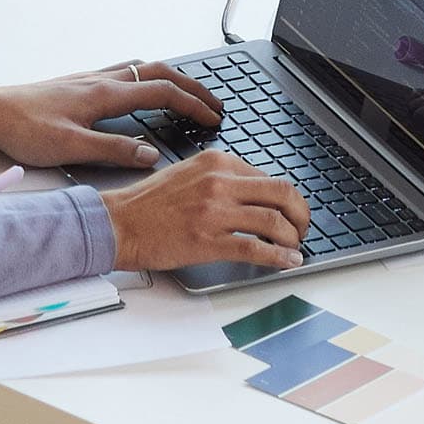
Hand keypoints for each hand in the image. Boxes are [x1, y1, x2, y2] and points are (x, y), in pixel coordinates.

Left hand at [0, 63, 222, 170]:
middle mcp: (103, 79)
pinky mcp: (83, 83)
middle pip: (159, 72)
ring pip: (144, 68)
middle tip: (215, 103)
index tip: (214, 117)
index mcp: (105, 94)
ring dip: (172, 78)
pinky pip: (128, 71)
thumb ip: (113, 150)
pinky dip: (150, 77)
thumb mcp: (71, 148)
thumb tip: (152, 154)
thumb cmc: (26, 130)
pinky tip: (146, 89)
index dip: (192, 104)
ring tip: (190, 94)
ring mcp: (93, 78)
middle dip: (191, 86)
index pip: (161, 92)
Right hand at [104, 150, 310, 277]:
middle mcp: (220, 181)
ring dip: (293, 237)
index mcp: (217, 161)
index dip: (286, 197)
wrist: (120, 223)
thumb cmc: (150, 202)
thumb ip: (221, 177)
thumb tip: (254, 193)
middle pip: (281, 192)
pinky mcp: (209, 241)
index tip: (290, 211)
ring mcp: (215, 211)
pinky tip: (287, 262)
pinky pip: (256, 248)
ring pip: (274, 220)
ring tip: (296, 247)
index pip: (267, 175)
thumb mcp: (190, 172)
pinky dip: (279, 257)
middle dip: (300, 213)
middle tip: (302, 227)